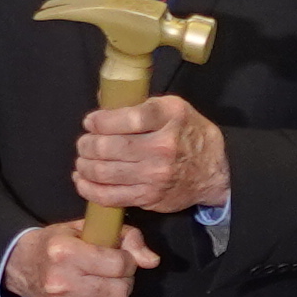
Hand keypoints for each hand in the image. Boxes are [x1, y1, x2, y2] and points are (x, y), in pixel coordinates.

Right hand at [14, 217, 150, 296]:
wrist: (22, 267)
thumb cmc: (59, 245)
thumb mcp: (88, 229)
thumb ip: (126, 237)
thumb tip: (152, 260)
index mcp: (64, 252)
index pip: (119, 264)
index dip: (128, 261)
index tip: (121, 259)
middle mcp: (59, 282)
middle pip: (119, 290)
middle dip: (125, 281)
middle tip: (114, 276)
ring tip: (107, 291)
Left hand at [69, 91, 230, 216]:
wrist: (214, 171)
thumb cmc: (189, 134)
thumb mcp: (173, 108)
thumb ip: (140, 105)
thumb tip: (102, 100)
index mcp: (168, 117)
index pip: (124, 118)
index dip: (99, 121)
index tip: (90, 122)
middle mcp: (162, 147)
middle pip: (108, 147)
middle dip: (87, 144)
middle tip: (84, 143)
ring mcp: (155, 175)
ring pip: (104, 172)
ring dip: (84, 165)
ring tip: (82, 160)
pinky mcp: (148, 197)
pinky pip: (110, 196)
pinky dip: (89, 188)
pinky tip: (82, 180)